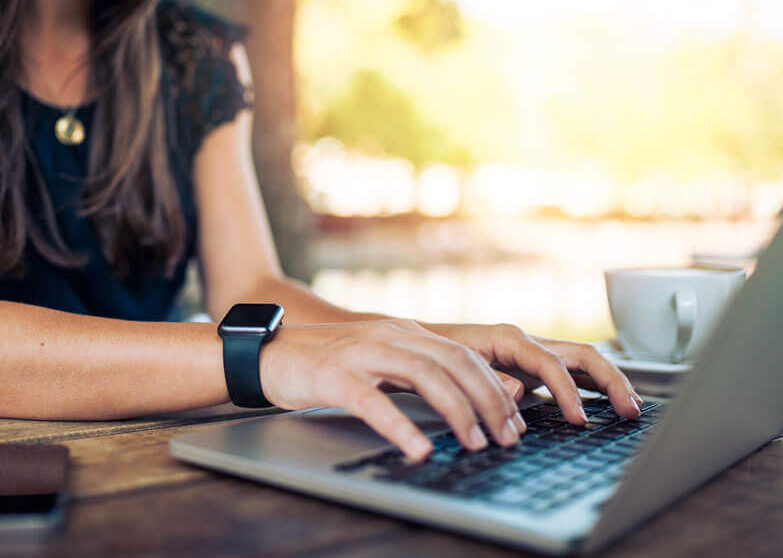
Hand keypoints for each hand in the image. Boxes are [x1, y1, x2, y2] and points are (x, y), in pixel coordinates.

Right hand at [259, 319, 524, 459]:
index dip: (495, 389)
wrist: (268, 353)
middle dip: (489, 401)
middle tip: (507, 437)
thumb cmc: (325, 365)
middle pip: (455, 363)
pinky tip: (418, 449)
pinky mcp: (335, 376)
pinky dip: (401, 427)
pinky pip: (374, 402)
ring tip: (475, 443)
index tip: (514, 422)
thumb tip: (462, 404)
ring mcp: (362, 353)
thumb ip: (415, 375)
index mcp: (405, 334)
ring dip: (457, 411)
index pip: (464, 356)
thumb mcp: (378, 362)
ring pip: (425, 376)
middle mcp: (390, 336)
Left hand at [433, 323, 642, 423]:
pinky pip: (573, 371)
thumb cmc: (433, 353)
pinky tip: (610, 403)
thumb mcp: (455, 366)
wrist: (416, 342)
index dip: (568, 392)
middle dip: (610, 381)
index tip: (579, 421)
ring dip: (611, 382)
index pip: (551, 363)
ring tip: (631, 408)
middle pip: (582, 355)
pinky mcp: (532, 366)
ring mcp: (532, 352)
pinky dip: (594, 385)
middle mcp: (526, 342)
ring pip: (584, 361)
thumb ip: (488, 378)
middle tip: (630, 411)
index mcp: (508, 338)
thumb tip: (521, 392)